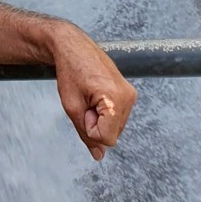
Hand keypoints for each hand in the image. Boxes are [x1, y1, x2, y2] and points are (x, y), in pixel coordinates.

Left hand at [51, 22, 136, 161]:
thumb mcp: (72, 107)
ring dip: (100, 118)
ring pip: (115, 127)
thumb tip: (99, 156)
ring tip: (90, 94)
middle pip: (113, 134)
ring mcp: (130, 93)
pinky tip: (96, 94)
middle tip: (84, 99)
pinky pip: (117, 116)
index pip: (107, 139)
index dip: (89, 128)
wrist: (72, 45)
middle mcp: (128, 96)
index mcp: (116, 98)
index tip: (82, 106)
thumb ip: (86, 135)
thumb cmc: (69, 71)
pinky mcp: (129, 91)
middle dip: (95, 124)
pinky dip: (105, 112)